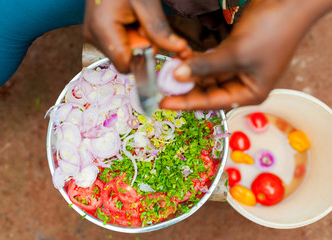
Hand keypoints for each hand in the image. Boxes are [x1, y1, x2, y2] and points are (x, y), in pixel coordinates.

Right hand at [83, 0, 188, 72]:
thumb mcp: (147, 4)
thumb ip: (160, 31)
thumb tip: (181, 50)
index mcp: (102, 29)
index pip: (125, 65)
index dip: (143, 59)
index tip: (153, 41)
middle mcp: (93, 36)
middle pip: (124, 59)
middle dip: (140, 47)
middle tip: (144, 24)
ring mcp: (93, 34)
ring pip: (122, 52)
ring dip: (135, 41)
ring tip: (136, 19)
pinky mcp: (96, 31)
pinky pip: (117, 44)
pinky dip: (129, 36)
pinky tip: (130, 20)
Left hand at [160, 0, 331, 110]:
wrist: (290, 2)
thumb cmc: (272, 31)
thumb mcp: (235, 54)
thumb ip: (205, 67)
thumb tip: (178, 76)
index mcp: (250, 94)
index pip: (211, 103)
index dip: (185, 102)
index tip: (164, 102)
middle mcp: (243, 85)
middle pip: (208, 91)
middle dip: (185, 86)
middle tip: (162, 83)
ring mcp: (238, 69)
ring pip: (206, 76)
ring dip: (189, 71)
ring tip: (168, 68)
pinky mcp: (233, 55)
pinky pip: (210, 62)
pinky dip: (197, 60)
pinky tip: (182, 57)